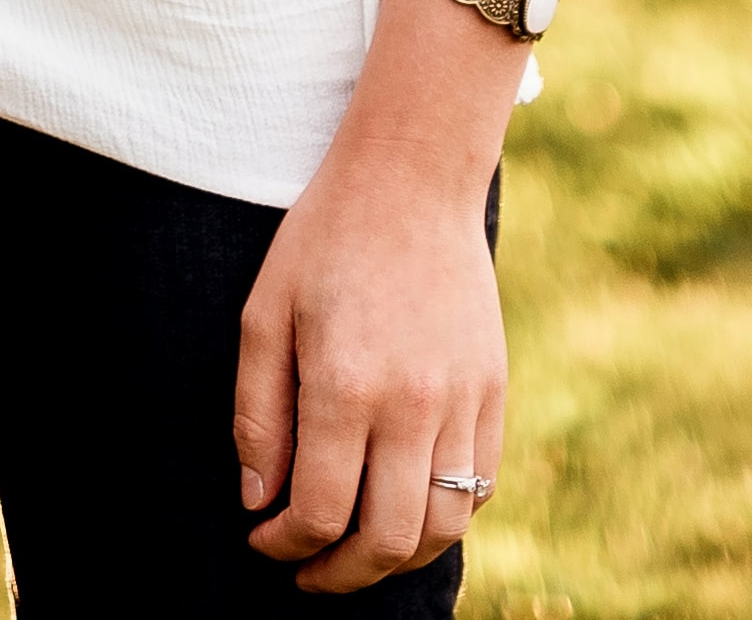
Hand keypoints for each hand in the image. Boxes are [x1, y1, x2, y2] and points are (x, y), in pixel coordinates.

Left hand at [234, 145, 504, 592]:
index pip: (320, 512)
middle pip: (387, 540)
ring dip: (396, 558)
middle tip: (306, 571)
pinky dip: (443, 517)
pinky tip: (404, 506)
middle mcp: (413, 403)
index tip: (262, 539)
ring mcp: (464, 400)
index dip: (285, 545)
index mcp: (345, 385)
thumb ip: (257, 416)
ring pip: (442, 526)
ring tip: (357, 551)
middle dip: (340, 574)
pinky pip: (479, 486)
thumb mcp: (264, 316)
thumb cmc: (324, 239)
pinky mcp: (494, 391)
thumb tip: (259, 502)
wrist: (412, 176)